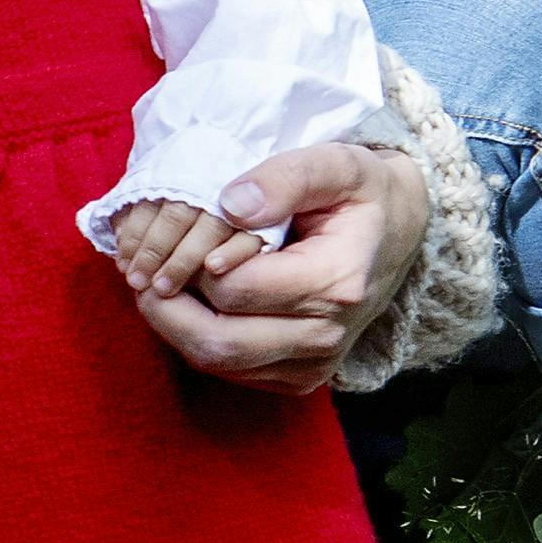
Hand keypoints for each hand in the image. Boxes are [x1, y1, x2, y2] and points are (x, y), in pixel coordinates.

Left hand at [125, 140, 430, 395]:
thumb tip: (229, 203)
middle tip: (140, 275)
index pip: (235, 290)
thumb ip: (286, 176)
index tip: (183, 241)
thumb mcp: (337, 163)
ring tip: (158, 285)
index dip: (196, 266)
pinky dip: (199, 340)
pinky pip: (233, 370)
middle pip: (218, 341)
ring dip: (175, 327)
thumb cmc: (362, 194)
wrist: (401, 232)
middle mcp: (327, 336)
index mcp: (336, 284)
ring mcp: (315, 365)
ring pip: (219, 362)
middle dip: (166, 309)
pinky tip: (192, 304)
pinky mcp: (302, 379)